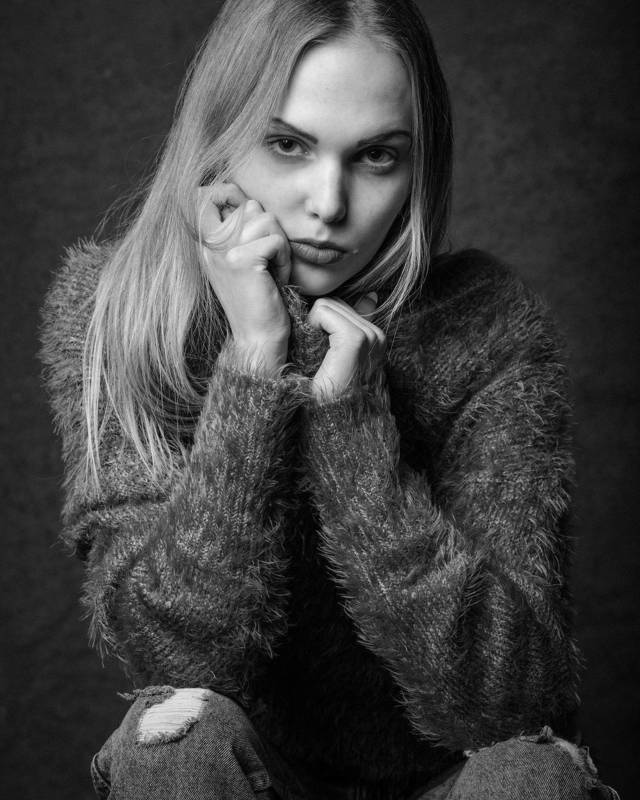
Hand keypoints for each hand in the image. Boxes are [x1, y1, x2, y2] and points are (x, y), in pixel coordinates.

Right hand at [197, 183, 290, 373]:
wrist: (257, 339)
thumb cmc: (258, 300)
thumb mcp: (242, 260)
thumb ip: (238, 229)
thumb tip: (249, 202)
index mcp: (204, 243)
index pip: (204, 194)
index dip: (229, 192)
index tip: (247, 214)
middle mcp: (208, 245)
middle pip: (248, 205)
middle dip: (268, 227)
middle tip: (268, 257)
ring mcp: (222, 252)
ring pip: (264, 218)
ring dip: (279, 244)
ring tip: (272, 269)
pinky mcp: (242, 261)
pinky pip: (276, 240)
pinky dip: (284, 258)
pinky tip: (277, 278)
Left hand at [308, 293, 385, 401]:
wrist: (330, 423)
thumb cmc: (327, 395)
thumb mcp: (336, 356)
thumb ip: (349, 324)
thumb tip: (370, 296)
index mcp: (374, 338)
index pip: (341, 305)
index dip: (321, 321)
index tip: (316, 348)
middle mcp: (377, 335)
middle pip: (334, 302)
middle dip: (317, 322)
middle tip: (316, 356)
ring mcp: (370, 337)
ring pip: (328, 304)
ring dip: (313, 326)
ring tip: (316, 357)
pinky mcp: (356, 340)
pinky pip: (324, 311)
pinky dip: (311, 325)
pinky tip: (313, 352)